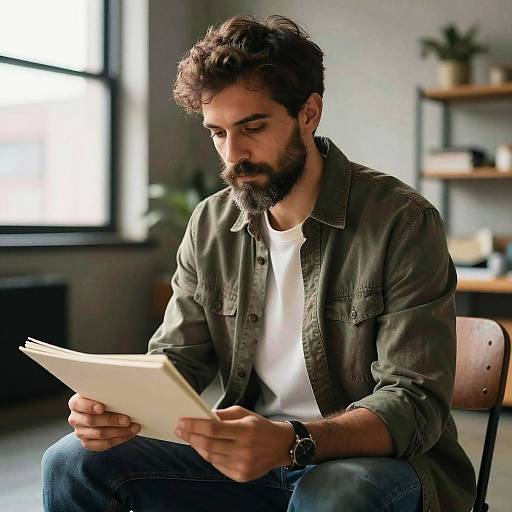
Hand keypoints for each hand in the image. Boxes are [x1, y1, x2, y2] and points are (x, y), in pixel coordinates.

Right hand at [67, 393, 140, 451]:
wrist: (102, 411)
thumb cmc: (104, 398)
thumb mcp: (103, 393)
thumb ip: (108, 393)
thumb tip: (126, 390)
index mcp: (76, 403)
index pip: (78, 404)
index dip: (89, 406)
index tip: (102, 408)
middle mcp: (75, 418)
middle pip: (91, 421)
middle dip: (111, 420)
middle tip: (127, 420)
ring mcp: (80, 432)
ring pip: (99, 434)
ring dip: (119, 431)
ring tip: (133, 427)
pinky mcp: (88, 443)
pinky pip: (103, 444)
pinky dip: (118, 439)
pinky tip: (129, 434)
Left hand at [175, 405, 294, 481]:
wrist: (281, 446)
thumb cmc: (260, 427)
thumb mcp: (244, 413)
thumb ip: (223, 414)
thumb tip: (202, 415)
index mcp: (245, 430)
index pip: (213, 429)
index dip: (195, 426)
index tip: (182, 422)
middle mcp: (244, 449)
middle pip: (209, 444)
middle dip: (191, 436)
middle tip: (180, 430)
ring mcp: (242, 465)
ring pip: (211, 457)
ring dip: (197, 446)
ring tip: (190, 438)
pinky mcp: (241, 476)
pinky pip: (218, 466)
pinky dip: (209, 456)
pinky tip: (205, 448)